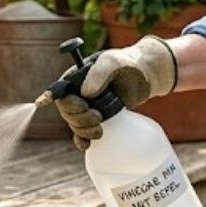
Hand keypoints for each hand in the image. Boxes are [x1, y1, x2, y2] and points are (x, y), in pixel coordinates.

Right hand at [54, 36, 176, 149]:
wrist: (144, 75)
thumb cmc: (127, 63)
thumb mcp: (113, 62)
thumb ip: (99, 73)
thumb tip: (86, 93)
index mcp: (75, 77)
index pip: (60, 92)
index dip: (66, 103)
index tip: (82, 107)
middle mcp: (77, 93)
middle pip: (67, 112)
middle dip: (79, 119)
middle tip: (98, 117)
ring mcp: (86, 107)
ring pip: (74, 124)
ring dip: (83, 131)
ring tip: (100, 129)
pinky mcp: (97, 118)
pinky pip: (82, 132)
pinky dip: (82, 140)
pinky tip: (87, 144)